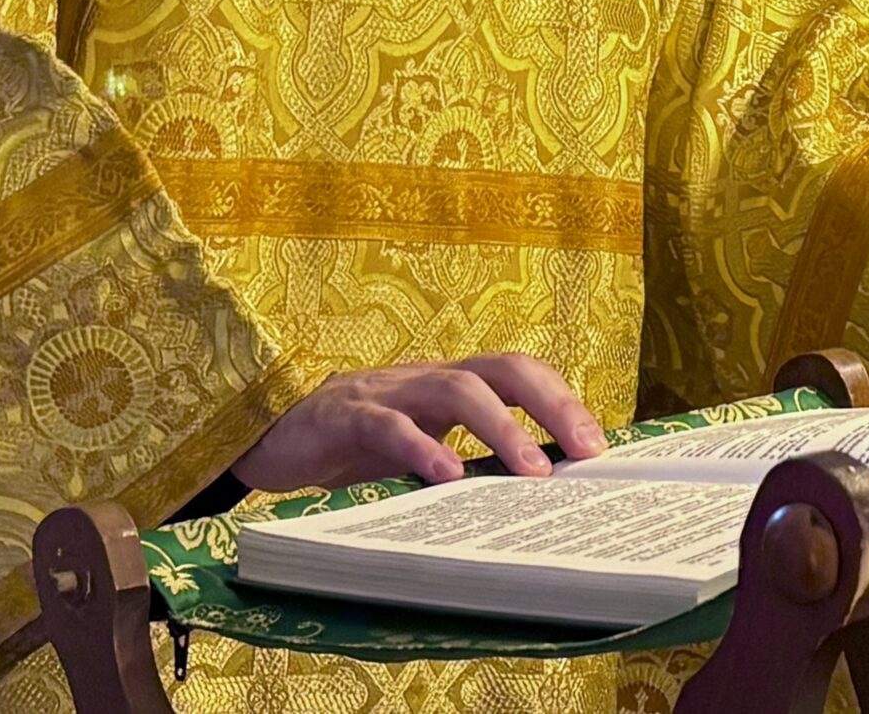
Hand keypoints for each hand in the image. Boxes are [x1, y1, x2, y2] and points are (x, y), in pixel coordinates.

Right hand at [232, 354, 607, 490]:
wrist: (270, 440)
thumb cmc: (356, 450)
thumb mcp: (420, 452)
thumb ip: (466, 463)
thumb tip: (535, 500)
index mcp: (451, 386)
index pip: (520, 374)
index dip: (561, 400)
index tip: (598, 445)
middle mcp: (427, 379)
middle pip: (503, 368)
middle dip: (550, 403)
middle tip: (585, 451)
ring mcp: (387, 391)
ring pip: (456, 388)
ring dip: (500, 427)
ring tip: (532, 471)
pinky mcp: (345, 415)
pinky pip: (389, 425)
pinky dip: (422, 448)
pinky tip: (447, 477)